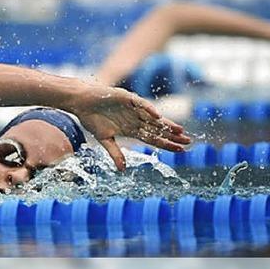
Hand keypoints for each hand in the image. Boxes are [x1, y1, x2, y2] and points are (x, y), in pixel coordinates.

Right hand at [69, 85, 190, 170]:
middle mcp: (135, 118)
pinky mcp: (125, 97)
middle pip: (157, 128)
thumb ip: (115, 153)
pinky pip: (139, 103)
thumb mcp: (104, 139)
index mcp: (131, 128)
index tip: (180, 151)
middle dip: (172, 135)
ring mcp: (132, 108)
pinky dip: (148, 109)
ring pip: (153, 117)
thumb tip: (122, 170)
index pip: (153, 138)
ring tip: (180, 130)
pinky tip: (157, 115)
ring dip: (166, 123)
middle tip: (189, 142)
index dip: (166, 144)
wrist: (80, 101)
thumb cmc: (91, 118)